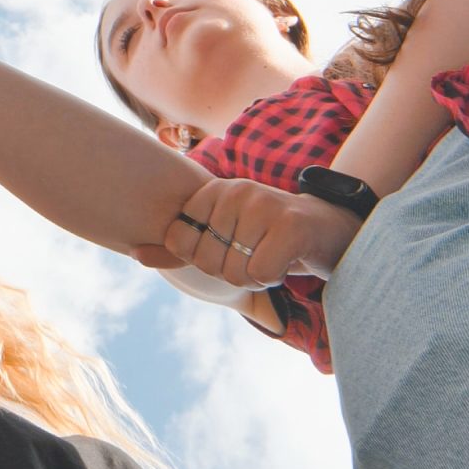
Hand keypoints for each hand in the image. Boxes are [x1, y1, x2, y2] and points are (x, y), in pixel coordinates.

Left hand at [161, 178, 362, 288]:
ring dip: (255, 275)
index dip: (206, 259)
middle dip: (233, 270)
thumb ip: (183, 247)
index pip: (180, 242)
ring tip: (273, 253)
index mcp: (214, 190)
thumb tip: (136, 255)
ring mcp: (263, 205)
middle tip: (257, 253)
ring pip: (233, 271)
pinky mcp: (289, 226)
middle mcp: (235, 191)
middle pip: (207, 261)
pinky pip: (260, 274)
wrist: (333, 229)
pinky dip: (273, 278)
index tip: (233, 247)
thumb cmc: (272, 237)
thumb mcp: (225, 237)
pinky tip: (288, 259)